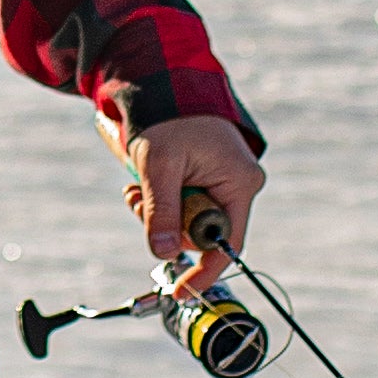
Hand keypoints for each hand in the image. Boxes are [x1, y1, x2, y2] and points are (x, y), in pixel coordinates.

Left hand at [119, 114, 265, 298]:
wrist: (166, 85)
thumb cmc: (168, 118)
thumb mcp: (159, 167)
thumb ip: (161, 211)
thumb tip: (162, 253)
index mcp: (239, 183)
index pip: (226, 244)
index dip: (203, 271)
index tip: (180, 293)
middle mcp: (237, 186)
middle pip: (199, 234)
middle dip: (164, 226)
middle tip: (138, 202)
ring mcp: (223, 184)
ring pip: (186, 221)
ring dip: (157, 212)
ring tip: (138, 187)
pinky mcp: (206, 181)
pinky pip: (182, 206)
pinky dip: (159, 201)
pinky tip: (144, 182)